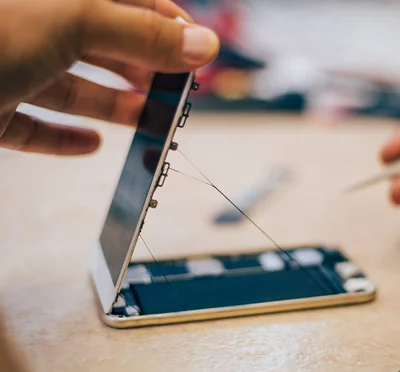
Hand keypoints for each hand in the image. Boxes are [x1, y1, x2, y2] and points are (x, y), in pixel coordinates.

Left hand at [0, 0, 218, 154]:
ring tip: (148, 121)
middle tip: (176, 92)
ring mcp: (5, 66)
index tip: (195, 49)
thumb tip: (203, 44)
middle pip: (101, 43)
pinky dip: (62, 139)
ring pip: (70, 86)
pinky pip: (31, 125)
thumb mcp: (68, 21)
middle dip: (143, 68)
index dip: (165, 20)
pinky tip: (91, 147)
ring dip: (113, 107)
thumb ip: (139, 32)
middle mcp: (30, 25)